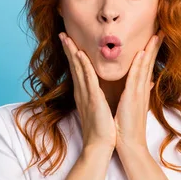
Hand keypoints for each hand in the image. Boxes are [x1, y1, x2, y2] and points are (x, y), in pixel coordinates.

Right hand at [59, 32, 116, 150]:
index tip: (71, 41)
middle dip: (69, 48)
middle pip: (75, 65)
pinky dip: (83, 66)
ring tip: (66, 37)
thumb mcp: (105, 109)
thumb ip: (106, 96)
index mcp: (87, 93)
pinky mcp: (92, 99)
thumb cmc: (105, 129)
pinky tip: (79, 54)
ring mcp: (86, 95)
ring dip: (72, 51)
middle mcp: (83, 92)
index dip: (75, 54)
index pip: (80, 70)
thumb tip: (117, 87)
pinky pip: (87, 79)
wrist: (101, 146)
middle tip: (63, 33)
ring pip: (78, 68)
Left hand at [114, 30, 164, 150]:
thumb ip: (141, 92)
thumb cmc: (128, 127)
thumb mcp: (135, 106)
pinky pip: (136, 79)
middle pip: (150, 62)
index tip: (156, 36)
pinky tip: (142, 53)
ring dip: (150, 50)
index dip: (152, 50)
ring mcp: (139, 93)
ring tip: (156, 34)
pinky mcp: (132, 99)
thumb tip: (148, 82)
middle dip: (155, 45)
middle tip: (162, 28)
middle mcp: (142, 89)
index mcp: (141, 90)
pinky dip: (139, 65)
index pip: (147, 66)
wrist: (129, 145)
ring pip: (145, 67)